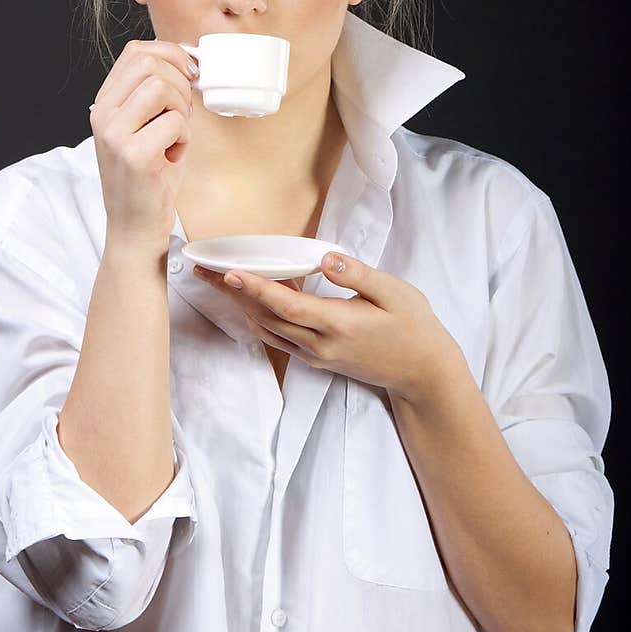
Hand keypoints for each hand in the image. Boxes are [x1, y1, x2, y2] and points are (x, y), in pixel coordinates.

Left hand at [193, 251, 463, 404]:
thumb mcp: (395, 293)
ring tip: (221, 283)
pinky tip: (252, 303)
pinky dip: (261, 320)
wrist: (423, 373)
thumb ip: (358, 275)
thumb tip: (326, 258)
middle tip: (207, 271)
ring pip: (269, 331)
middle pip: (267, 317)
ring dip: (242, 307)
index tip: (229, 272)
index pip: (286, 304)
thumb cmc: (414, 327)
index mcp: (337, 324)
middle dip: (234, 294)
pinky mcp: (318, 360)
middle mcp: (320, 344)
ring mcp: (317, 355)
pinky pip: (280, 339)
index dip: (255, 288)